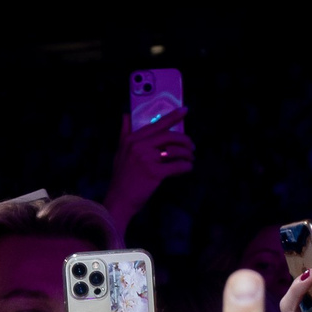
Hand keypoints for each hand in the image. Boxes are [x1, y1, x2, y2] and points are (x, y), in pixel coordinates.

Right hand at [105, 109, 194, 230]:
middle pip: (169, 135)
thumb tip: (125, 115)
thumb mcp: (120, 152)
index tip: (184, 110)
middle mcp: (138, 146)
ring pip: (175, 150)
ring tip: (190, 158)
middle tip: (192, 145)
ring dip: (187, 154)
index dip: (172, 116)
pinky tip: (187, 168)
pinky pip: (177, 166)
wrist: (119, 200)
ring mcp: (147, 159)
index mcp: (131, 139)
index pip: (156, 123)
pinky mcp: (154, 173)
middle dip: (185, 139)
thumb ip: (124, 133)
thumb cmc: (122, 178)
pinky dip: (186, 167)